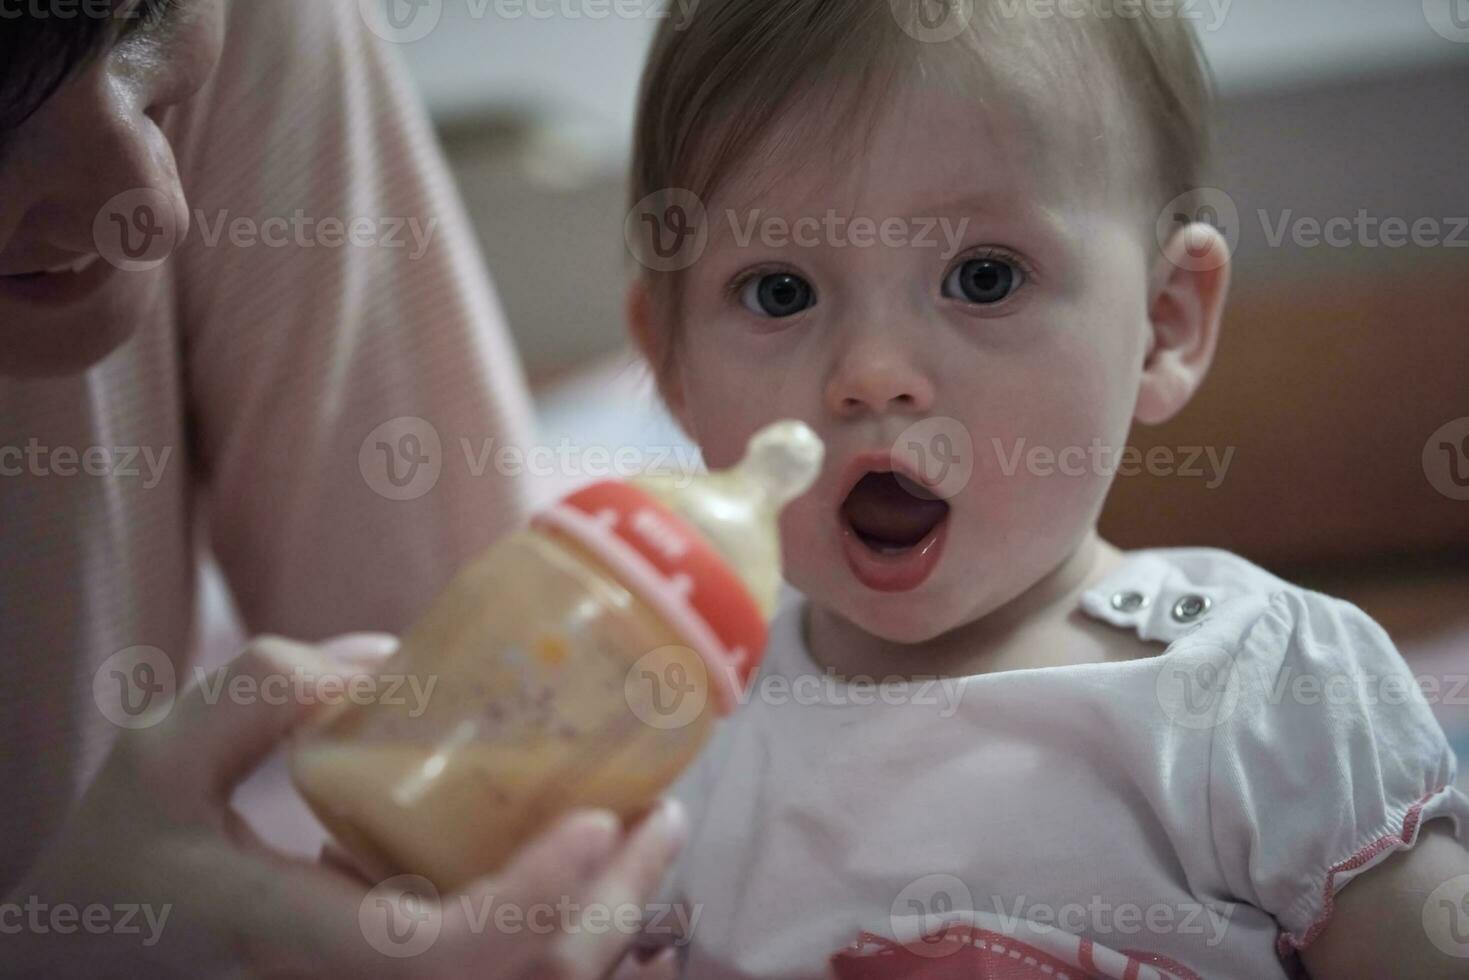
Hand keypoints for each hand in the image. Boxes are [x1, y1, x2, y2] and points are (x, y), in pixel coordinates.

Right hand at [3, 636, 688, 977]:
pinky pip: (505, 978)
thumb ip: (259, 693)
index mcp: (290, 941)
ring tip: (648, 829)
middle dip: (611, 905)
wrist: (91, 948)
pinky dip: (568, 927)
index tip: (593, 819)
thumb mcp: (157, 753)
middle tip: (661, 812)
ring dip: (607, 918)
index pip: (432, 953)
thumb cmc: (124, 852)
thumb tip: (392, 664)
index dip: (530, 900)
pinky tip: (588, 862)